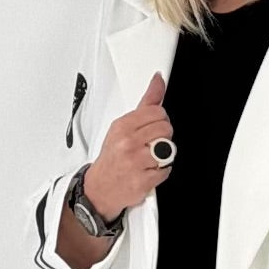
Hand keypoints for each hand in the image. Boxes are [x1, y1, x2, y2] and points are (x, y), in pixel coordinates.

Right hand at [86, 73, 174, 222]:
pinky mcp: (143, 181)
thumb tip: (159, 80)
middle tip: (151, 145)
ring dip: (162, 156)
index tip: (154, 128)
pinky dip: (161, 172)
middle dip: (163, 137)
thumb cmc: (112, 157)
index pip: (157, 112)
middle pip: (165, 129)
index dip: (160, 120)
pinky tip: (148, 171)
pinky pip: (166, 171)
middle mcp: (127, 143)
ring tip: (149, 159)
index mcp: (123, 126)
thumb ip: (146, 103)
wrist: (100, 188)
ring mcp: (135, 162)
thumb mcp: (123, 126)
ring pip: (168, 150)